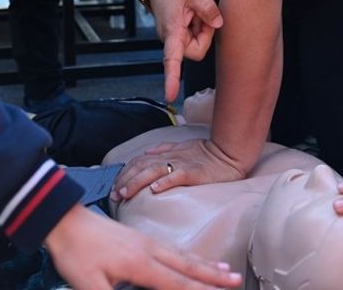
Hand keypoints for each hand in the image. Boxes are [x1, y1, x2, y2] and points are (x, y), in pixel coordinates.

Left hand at [45, 204, 240, 289]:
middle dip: (214, 276)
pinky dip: (189, 254)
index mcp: (140, 264)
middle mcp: (149, 250)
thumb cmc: (74, 252)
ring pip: (183, 255)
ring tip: (226, 269)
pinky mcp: (138, 237)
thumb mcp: (89, 284)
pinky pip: (172, 248)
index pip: (177, 284)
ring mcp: (145, 241)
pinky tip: (190, 257)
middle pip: (188, 266)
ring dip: (206, 264)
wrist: (64, 218)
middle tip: (237, 280)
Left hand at [111, 138, 246, 201]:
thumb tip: (147, 153)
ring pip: (153, 171)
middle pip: (141, 167)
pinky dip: (164, 182)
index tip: (115, 187)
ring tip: (125, 193)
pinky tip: (154, 190)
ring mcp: (181, 164)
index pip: (138, 162)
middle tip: (114, 195)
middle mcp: (170, 157)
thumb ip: (163, 149)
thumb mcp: (181, 147)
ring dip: (137, 182)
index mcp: (166, 153)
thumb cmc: (205, 152)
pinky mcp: (194, 172)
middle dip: (125, 180)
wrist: (228, 153)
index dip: (124, 173)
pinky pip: (177, 176)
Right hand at [146, 0, 223, 101]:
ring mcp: (174, 38)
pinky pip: (195, 38)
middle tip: (203, 14)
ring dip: (202, 30)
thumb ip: (208, 8)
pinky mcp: (178, 35)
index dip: (172, 77)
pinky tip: (193, 14)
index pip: (171, 59)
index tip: (170, 95)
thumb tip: (218, 24)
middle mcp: (171, 38)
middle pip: (197, 51)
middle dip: (206, 35)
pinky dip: (199, 27)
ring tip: (195, 11)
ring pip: (197, 45)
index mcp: (171, 30)